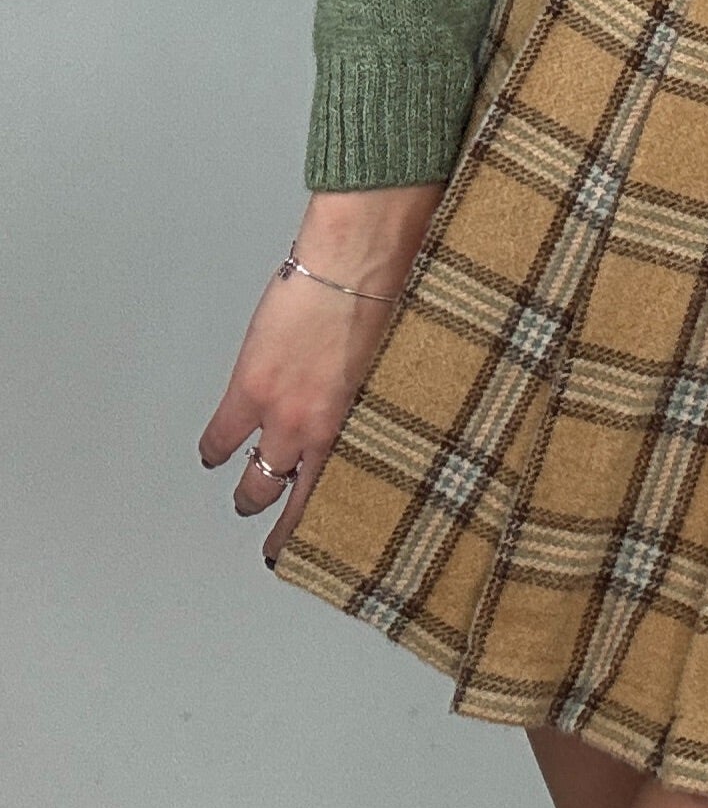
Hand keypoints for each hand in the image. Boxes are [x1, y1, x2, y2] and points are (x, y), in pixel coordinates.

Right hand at [199, 184, 444, 561]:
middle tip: (278, 534)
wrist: (358, 264)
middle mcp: (321, 433)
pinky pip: (221, 436)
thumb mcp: (395, 367)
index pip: (340, 495)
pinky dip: (213, 449)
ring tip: (246, 500)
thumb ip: (379, 402)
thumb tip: (383, 415)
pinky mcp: (250, 387)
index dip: (325, 526)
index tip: (323, 543)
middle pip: (292, 498)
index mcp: (362, 428)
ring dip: (248, 492)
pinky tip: (212, 455)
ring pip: (254, 478)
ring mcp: (281, 415)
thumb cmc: (394, 300)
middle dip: (282, 521)